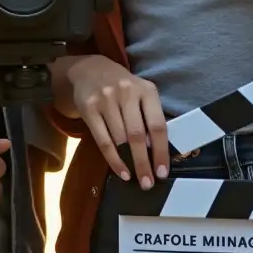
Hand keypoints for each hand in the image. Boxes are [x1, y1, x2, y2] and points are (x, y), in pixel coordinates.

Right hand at [67, 55, 168, 188]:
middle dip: (144, 163)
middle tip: (148, 183)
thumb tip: (156, 153)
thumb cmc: (123, 88)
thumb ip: (149, 117)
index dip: (161, 151)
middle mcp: (127, 92)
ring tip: (136, 179)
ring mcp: (106, 99)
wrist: (90, 69)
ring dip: (129, 163)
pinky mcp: (89, 107)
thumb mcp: (141, 94)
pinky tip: (121, 171)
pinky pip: (103, 140)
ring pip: (120, 139)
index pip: (157, 125)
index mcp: (146, 90)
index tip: (163, 172)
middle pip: (138, 135)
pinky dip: (113, 159)